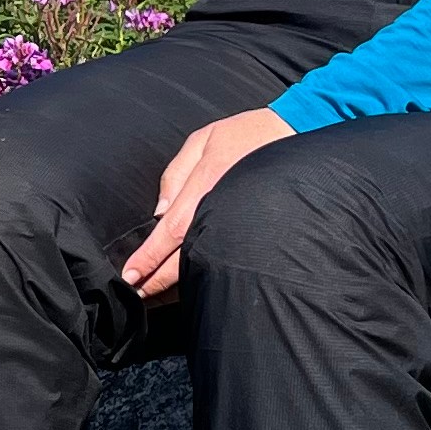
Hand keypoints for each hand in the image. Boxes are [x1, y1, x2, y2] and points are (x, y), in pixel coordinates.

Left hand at [119, 107, 292, 298]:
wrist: (299, 134)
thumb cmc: (248, 135)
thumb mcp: (203, 139)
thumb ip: (176, 173)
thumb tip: (159, 211)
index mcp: (206, 186)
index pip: (171, 231)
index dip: (150, 257)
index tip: (131, 275)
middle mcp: (223, 210)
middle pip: (187, 256)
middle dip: (160, 279)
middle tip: (139, 294)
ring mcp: (242, 223)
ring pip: (208, 261)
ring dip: (182, 281)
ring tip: (160, 295)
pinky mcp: (257, 230)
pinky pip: (228, 254)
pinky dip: (209, 270)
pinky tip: (195, 279)